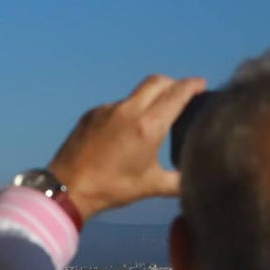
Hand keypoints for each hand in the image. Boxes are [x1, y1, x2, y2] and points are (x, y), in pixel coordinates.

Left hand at [48, 75, 205, 220]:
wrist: (67, 188)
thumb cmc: (110, 188)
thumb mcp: (151, 186)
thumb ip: (179, 182)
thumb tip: (197, 182)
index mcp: (148, 126)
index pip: (177, 93)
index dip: (193, 85)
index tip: (201, 84)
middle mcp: (128, 111)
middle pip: (157, 81)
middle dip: (173, 84)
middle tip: (182, 94)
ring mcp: (107, 110)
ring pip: (135, 94)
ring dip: (148, 98)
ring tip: (153, 117)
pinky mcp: (91, 114)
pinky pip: (116, 106)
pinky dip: (127, 111)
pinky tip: (125, 131)